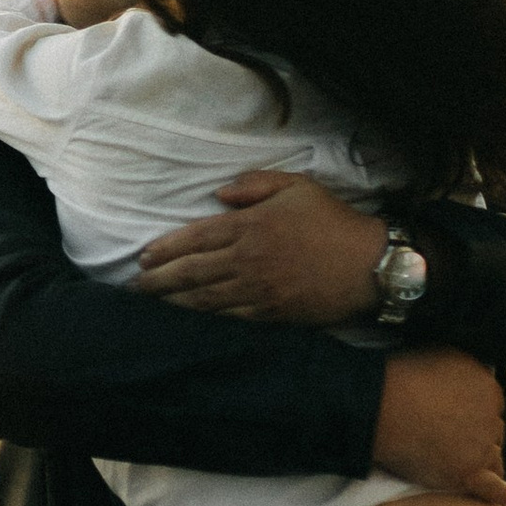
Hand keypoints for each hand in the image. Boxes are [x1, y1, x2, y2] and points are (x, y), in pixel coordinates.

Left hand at [136, 172, 388, 321]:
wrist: (371, 265)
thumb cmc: (335, 222)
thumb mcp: (298, 187)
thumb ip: (255, 185)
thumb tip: (218, 194)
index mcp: (252, 226)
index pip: (197, 237)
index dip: (166, 248)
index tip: (144, 256)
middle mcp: (249, 260)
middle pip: (191, 272)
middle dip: (158, 280)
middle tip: (134, 286)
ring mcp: (258, 290)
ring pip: (204, 299)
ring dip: (173, 302)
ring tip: (151, 304)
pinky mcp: (271, 314)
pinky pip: (229, 318)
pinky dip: (204, 319)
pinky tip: (189, 319)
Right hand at [372, 348, 505, 505]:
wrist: (381, 405)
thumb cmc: (404, 376)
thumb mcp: (446, 354)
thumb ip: (468, 368)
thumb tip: (476, 376)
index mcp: (488, 387)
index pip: (490, 404)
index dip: (472, 410)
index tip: (454, 414)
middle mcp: (492, 417)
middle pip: (492, 431)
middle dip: (477, 433)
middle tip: (448, 435)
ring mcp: (481, 448)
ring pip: (492, 457)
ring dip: (482, 459)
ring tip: (463, 461)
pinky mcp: (467, 473)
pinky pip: (490, 487)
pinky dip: (501, 494)